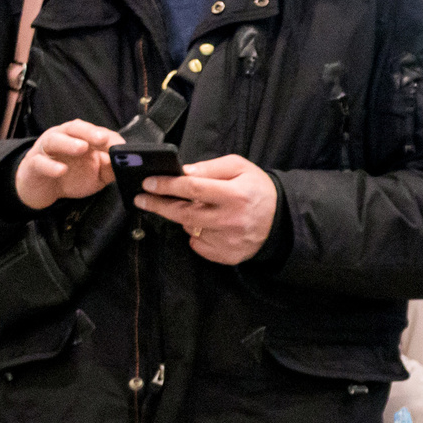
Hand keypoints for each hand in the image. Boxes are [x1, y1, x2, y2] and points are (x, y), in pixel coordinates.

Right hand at [13, 119, 121, 211]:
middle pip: (75, 128)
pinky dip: (51, 166)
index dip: (108, 137)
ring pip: (54, 140)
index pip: (95, 131)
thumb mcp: (97, 173)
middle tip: (103, 139)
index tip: (122, 146)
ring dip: (69, 143)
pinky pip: (41, 163)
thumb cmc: (71, 174)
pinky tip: (61, 170)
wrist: (42, 188)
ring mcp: (46, 150)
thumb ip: (112, 167)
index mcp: (79, 137)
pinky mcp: (34, 165)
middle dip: (89, 132)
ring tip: (82, 148)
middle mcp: (62, 138)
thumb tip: (130, 163)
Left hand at [134, 155, 278, 263]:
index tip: (148, 183)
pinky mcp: (229, 255)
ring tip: (194, 209)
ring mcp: (229, 241)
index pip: (193, 189)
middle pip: (184, 214)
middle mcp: (232, 220)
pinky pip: (199, 245)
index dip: (167, 186)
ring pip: (190, 230)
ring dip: (183, 218)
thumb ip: (210, 167)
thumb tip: (183, 172)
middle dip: (159, 205)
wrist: (281, 219)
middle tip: (142, 199)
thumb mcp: (239, 167)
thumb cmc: (257, 189)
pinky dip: (195, 235)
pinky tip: (207, 226)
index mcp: (235, 195)